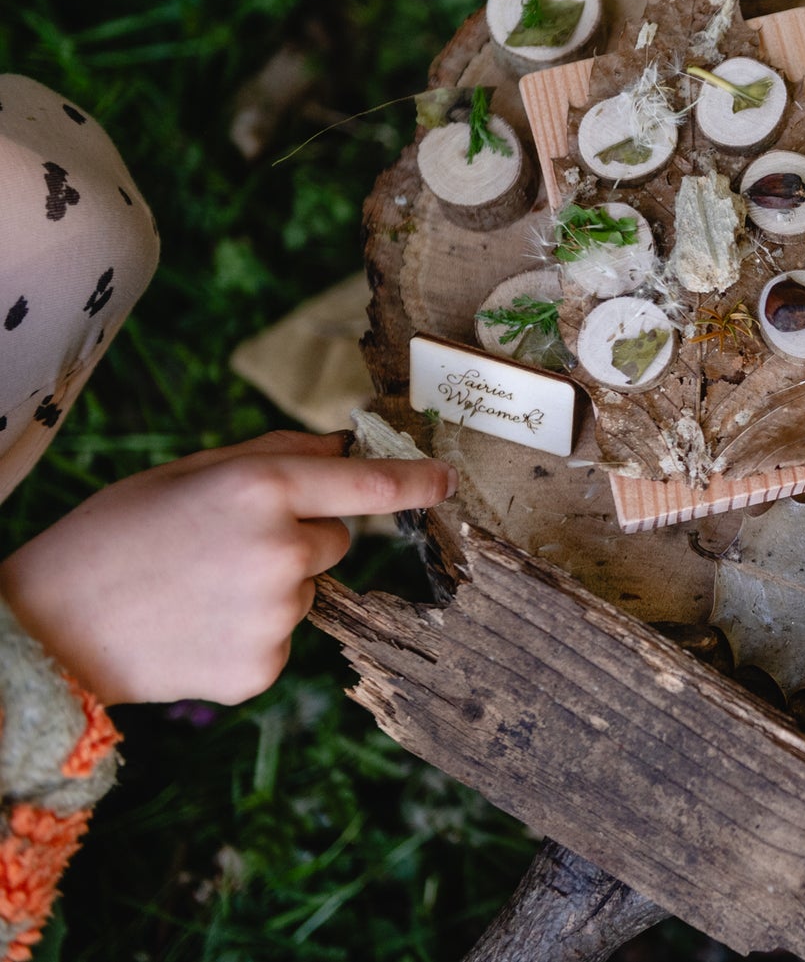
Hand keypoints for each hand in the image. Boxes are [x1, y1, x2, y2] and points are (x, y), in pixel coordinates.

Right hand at [0, 430, 454, 705]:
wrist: (49, 629)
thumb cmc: (116, 535)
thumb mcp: (189, 473)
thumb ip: (275, 455)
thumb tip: (342, 448)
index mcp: (261, 488)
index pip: (368, 485)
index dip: (415, 481)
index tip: (446, 480)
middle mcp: (280, 549)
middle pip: (337, 540)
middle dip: (300, 538)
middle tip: (223, 547)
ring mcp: (276, 615)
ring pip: (308, 591)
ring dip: (272, 588)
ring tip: (197, 591)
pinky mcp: (264, 666)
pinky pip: (283, 638)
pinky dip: (250, 634)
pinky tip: (196, 628)